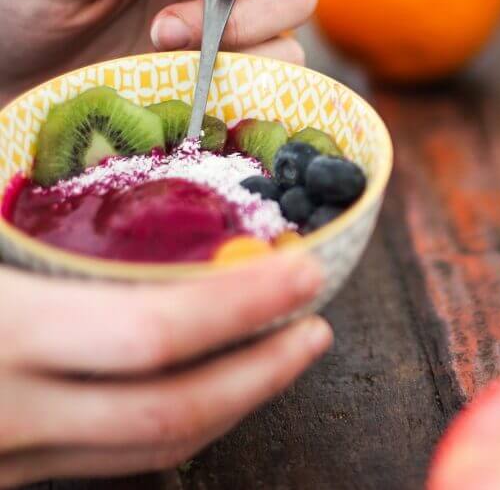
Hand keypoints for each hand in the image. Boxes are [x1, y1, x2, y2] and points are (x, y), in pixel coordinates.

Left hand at [0, 0, 317, 96]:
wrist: (16, 75)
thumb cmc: (37, 4)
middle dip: (250, 11)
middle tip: (169, 26)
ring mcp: (231, 52)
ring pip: (292, 48)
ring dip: (241, 55)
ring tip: (163, 56)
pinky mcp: (222, 99)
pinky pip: (266, 96)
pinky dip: (241, 95)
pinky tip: (190, 93)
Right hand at [0, 255, 331, 485]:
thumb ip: (43, 238)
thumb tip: (133, 191)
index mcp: (6, 331)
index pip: (155, 329)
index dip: (242, 304)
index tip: (303, 273)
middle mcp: (11, 412)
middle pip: (172, 410)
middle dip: (263, 371)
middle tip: (316, 328)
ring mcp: (10, 457)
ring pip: (149, 448)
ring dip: (231, 405)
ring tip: (282, 357)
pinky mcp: (8, 473)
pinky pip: (111, 459)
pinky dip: (174, 426)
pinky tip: (208, 391)